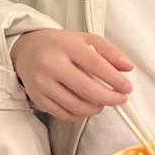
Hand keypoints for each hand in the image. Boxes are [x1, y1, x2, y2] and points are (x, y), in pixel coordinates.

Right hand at [11, 29, 134, 120]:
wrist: (26, 49)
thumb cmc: (60, 44)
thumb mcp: (85, 39)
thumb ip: (109, 52)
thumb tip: (128, 68)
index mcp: (66, 46)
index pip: (95, 65)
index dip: (115, 80)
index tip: (127, 88)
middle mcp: (51, 64)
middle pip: (87, 90)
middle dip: (110, 99)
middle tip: (120, 99)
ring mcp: (42, 82)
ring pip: (76, 106)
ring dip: (96, 108)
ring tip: (102, 102)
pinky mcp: (37, 97)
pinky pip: (64, 114)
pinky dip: (80, 115)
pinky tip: (86, 107)